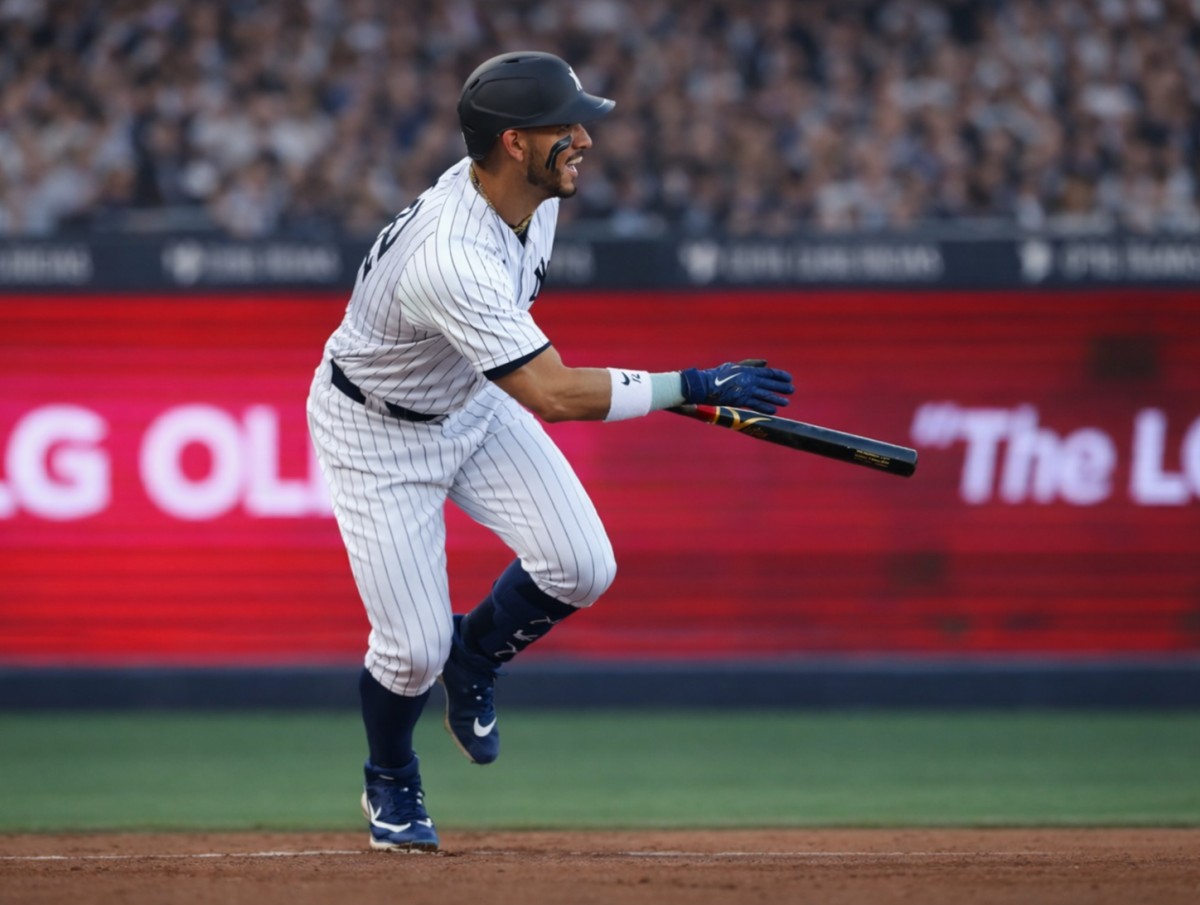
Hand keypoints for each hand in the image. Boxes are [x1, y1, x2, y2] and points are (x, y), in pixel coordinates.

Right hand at [679, 359, 794, 413]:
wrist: (706, 385)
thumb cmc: (719, 374)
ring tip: (786, 402)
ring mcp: (746, 391)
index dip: (780, 376)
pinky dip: (765, 407)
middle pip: (770, 384)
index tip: (789, 378)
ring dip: (777, 399)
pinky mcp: (741, 401)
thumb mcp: (735, 365)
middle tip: (791, 390)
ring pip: (766, 396)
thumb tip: (766, 363)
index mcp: (749, 371)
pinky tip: (773, 411)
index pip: (769, 373)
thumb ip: (751, 364)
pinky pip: (756, 405)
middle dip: (782, 388)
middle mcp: (749, 381)